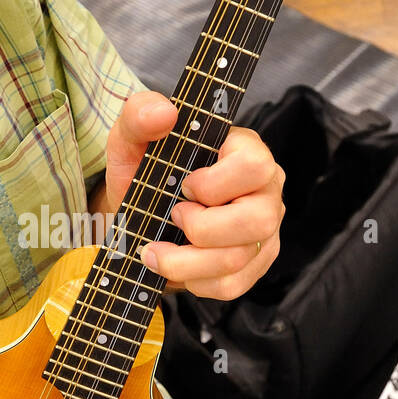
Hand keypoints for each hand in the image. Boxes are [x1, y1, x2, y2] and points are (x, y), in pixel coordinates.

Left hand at [102, 91, 284, 300]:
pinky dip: (197, 282)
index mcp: (246, 151)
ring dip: (187, 263)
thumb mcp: (131, 139)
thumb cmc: (143, 172)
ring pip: (241, 259)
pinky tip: (180, 268)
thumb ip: (140, 115)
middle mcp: (266, 190)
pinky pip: (234, 285)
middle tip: (173, 217)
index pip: (255, 166)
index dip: (214, 184)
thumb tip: (163, 113)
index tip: (184, 185)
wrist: (138, 214)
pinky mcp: (256, 263)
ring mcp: (265, 230)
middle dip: (202, 229)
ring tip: (157, 251)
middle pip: (257, 220)